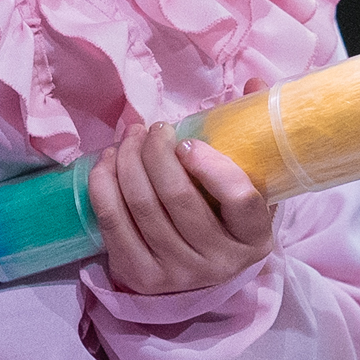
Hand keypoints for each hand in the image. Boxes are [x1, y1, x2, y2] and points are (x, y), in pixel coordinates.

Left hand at [87, 120, 274, 294]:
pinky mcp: (141, 278)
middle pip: (178, 197)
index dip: (212, 165)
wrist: (204, 275)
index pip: (240, 200)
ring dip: (127, 160)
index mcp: (255, 237)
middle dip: (156, 152)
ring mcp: (178, 274)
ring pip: (142, 206)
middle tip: (153, 128)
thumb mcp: (253, 185)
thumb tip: (252, 81)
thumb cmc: (229, 219)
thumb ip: (254, 136)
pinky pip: (113, 224)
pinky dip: (104, 186)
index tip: (189, 141)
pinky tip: (108, 162)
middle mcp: (219, 262)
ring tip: (129, 137)